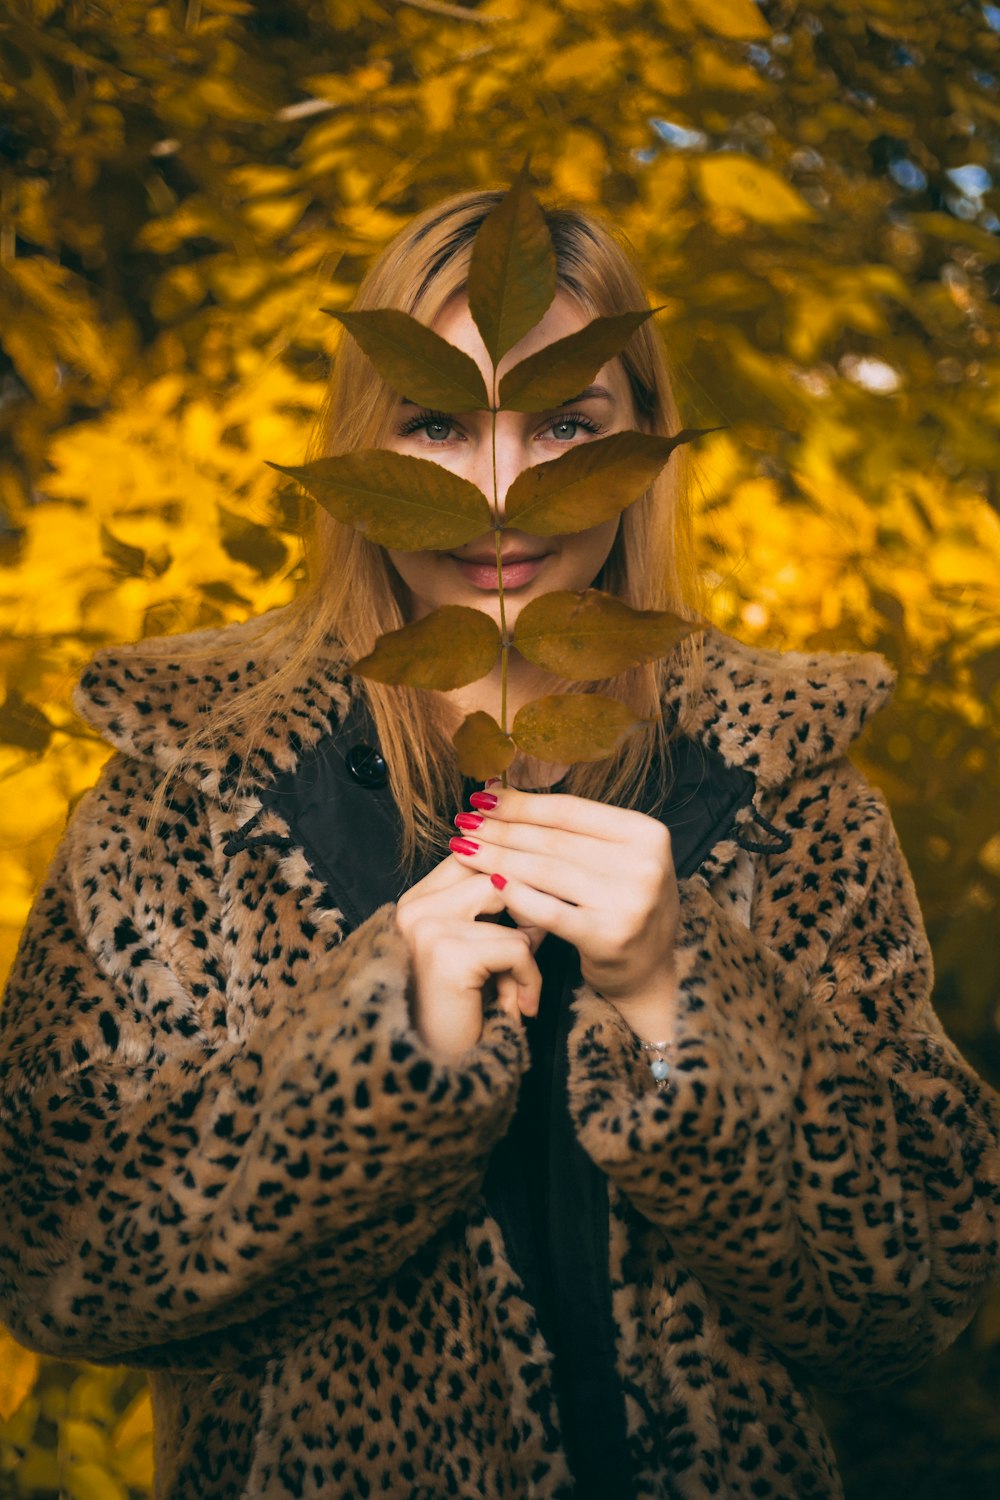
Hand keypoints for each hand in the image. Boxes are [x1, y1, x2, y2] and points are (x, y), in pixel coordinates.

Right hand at [394, 847, 543, 1062]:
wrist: (438, 1077)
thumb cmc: (464, 1016)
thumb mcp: (483, 954)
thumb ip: (502, 912)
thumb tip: (545, 879)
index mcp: (416, 900)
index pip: (477, 853)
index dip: (516, 872)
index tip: (540, 903)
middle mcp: (412, 906)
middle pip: (496, 869)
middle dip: (528, 902)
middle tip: (536, 944)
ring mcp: (425, 926)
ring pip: (510, 900)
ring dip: (526, 947)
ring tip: (519, 986)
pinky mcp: (445, 953)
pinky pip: (516, 946)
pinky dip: (529, 978)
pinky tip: (519, 1008)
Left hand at [450, 783, 679, 1018]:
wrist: (648, 972)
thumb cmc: (620, 906)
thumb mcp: (616, 859)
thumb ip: (573, 830)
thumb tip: (501, 792)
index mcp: (647, 833)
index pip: (570, 810)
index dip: (521, 803)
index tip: (482, 798)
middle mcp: (644, 864)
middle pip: (554, 839)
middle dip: (501, 830)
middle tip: (463, 822)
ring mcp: (629, 901)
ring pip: (545, 871)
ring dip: (498, 858)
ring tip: (464, 849)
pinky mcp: (608, 937)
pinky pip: (549, 911)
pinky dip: (516, 895)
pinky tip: (489, 883)